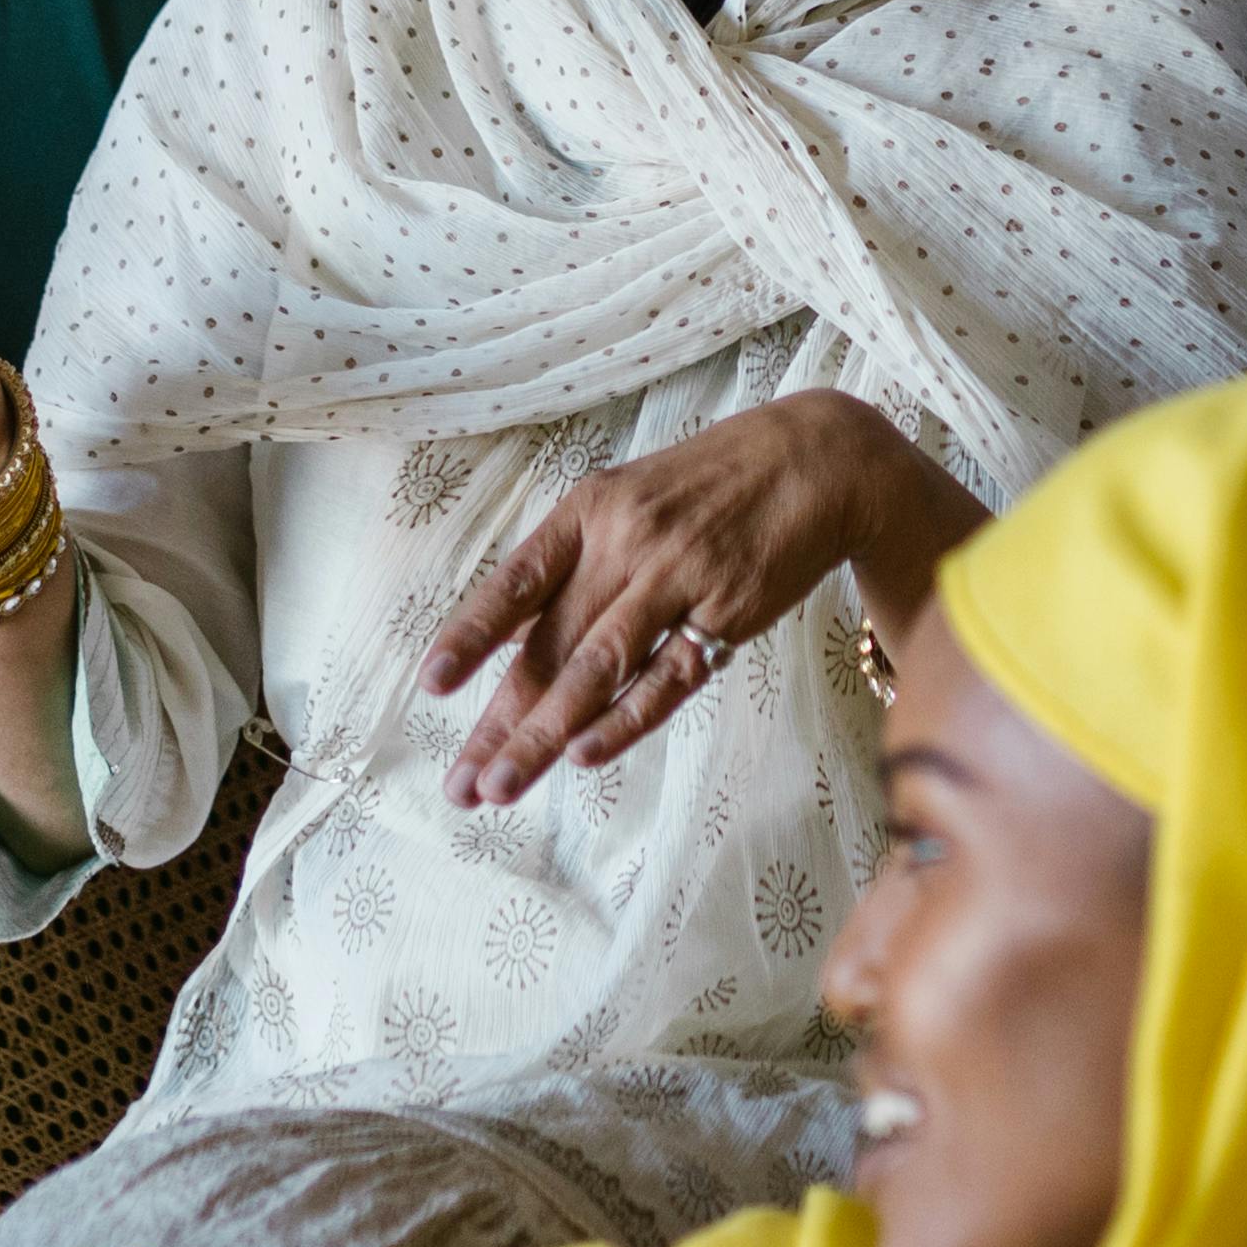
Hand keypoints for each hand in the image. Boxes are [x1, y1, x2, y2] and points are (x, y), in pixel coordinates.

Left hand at [420, 392, 970, 808]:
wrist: (814, 460)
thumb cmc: (709, 486)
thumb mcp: (631, 499)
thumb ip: (577, 562)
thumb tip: (513, 642)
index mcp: (588, 510)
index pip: (515, 581)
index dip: (470, 634)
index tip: (431, 685)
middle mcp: (623, 541)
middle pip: (549, 644)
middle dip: (499, 721)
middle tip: (461, 784)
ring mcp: (675, 576)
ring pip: (596, 666)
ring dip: (544, 733)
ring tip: (502, 786)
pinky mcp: (726, 611)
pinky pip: (667, 676)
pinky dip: (625, 718)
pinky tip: (587, 754)